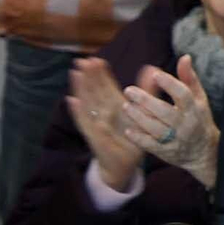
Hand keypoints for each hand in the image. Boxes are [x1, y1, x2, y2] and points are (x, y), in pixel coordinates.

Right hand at [67, 57, 144, 191]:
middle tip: (83, 60)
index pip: (107, 87)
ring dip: (81, 89)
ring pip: (88, 103)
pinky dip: (79, 112)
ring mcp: (97, 123)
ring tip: (75, 73)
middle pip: (95, 92)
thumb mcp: (144, 112)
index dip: (101, 74)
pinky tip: (72, 100)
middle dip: (89, 76)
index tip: (96, 59)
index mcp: (117, 106)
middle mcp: (105, 113)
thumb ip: (147, 91)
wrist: (125, 165)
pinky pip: (86, 123)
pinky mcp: (95, 136)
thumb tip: (151, 68)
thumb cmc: (134, 138)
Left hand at [123, 55, 220, 189]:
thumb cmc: (199, 119)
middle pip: (165, 111)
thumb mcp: (199, 98)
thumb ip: (189, 78)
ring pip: (155, 128)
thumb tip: (185, 57)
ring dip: (139, 117)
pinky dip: (139, 138)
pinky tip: (128, 129)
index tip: (155, 74)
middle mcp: (186, 124)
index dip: (169, 84)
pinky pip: (150, 145)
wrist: (204, 151)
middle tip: (129, 90)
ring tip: (126, 106)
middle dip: (146, 101)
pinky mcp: (166, 152)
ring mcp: (175, 139)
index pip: (183, 94)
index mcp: (195, 108)